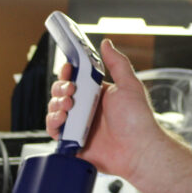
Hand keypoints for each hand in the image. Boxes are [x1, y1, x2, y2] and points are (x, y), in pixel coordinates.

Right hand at [46, 39, 191, 192]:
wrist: (138, 150)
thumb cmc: (138, 120)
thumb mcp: (129, 85)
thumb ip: (117, 63)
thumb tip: (107, 43)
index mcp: (97, 94)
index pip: (75, 78)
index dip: (68, 73)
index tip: (69, 70)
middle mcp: (86, 109)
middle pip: (61, 93)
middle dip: (61, 88)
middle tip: (71, 91)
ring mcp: (79, 125)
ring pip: (55, 110)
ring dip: (55, 104)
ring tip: (68, 106)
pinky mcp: (73, 142)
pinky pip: (54, 131)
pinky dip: (53, 124)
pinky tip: (62, 120)